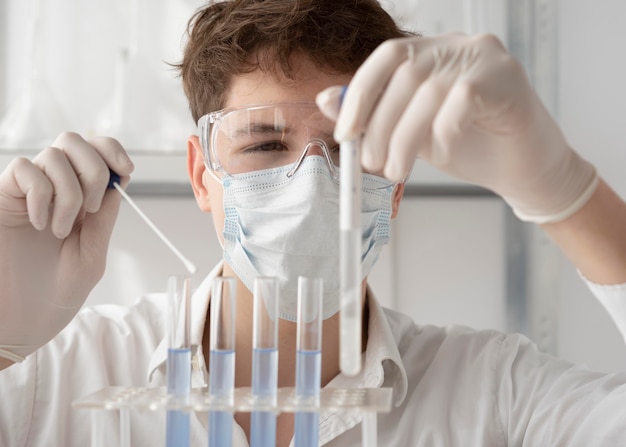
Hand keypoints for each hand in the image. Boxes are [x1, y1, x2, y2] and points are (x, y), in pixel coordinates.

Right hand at [0, 132, 133, 363]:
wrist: (22, 319)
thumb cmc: (58, 292)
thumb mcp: (92, 255)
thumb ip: (103, 219)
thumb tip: (117, 182)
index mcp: (83, 198)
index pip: (98, 152)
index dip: (113, 151)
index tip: (126, 171)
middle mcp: (56, 187)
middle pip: (75, 141)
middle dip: (93, 170)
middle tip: (89, 210)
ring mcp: (29, 190)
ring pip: (53, 155)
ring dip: (68, 194)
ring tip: (59, 231)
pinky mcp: (5, 196)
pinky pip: (23, 168)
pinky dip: (39, 193)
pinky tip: (38, 223)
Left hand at [316, 33, 596, 222]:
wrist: (524, 169)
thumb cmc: (469, 147)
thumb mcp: (411, 132)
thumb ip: (375, 114)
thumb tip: (327, 100)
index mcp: (431, 52)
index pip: (387, 57)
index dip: (360, 94)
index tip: (345, 134)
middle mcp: (456, 46)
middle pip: (405, 74)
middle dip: (379, 125)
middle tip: (371, 163)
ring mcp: (484, 57)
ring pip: (428, 91)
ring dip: (404, 138)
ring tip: (397, 171)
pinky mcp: (506, 77)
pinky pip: (461, 100)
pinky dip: (443, 131)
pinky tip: (441, 153)